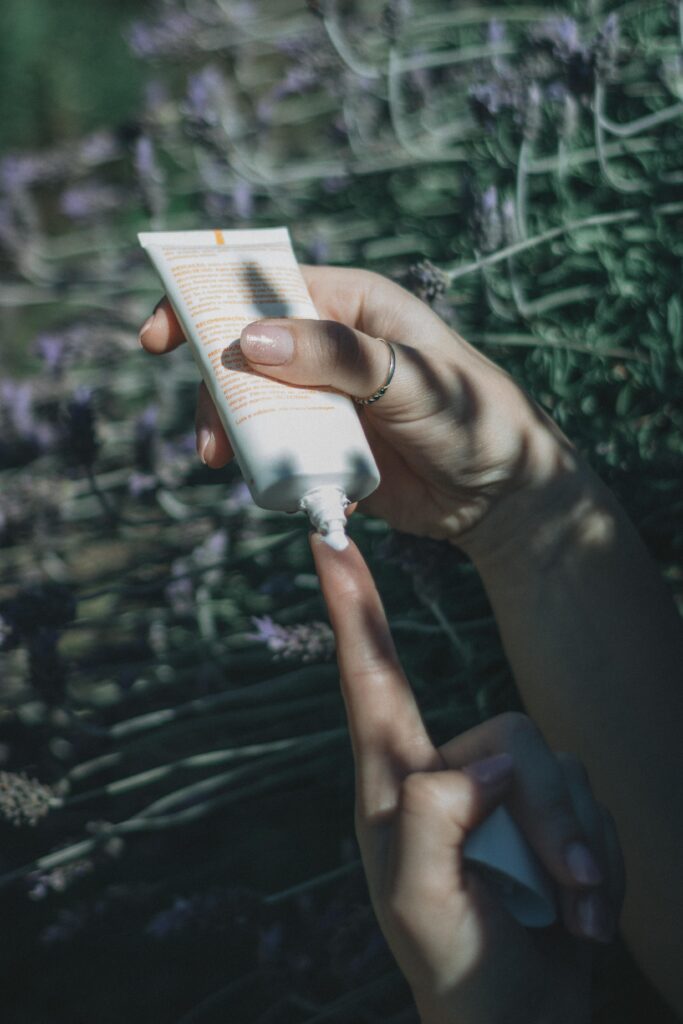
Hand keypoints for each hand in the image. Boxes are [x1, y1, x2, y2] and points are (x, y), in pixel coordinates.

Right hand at [138, 266, 575, 549]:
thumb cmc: (474, 417)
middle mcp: (332, 347)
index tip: (158, 338)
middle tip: (210, 439)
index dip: (205, 304)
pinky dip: (268, 468)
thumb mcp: (412, 380)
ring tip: (227, 466)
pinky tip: (290, 489)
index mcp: (352, 306)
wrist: (502, 497)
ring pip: (255, 405)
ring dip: (233, 433)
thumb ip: (337, 358)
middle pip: (245, 353)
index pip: (265, 289)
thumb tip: (248, 341)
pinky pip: (278, 449)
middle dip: (216, 391)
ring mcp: (326, 399)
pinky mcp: (327, 446)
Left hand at [309, 533, 623, 1023]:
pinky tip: (579, 907)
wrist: (523, 1017)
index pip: (369, 678)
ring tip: (565, 909)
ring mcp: (501, 788)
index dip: (352, 608)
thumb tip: (489, 760)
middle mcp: (447, 770)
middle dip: (551, 815)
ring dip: (577, 850)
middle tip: (564, 889)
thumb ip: (438, 820)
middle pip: (512, 735)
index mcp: (393, 784)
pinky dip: (598, 859)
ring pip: (559, 769)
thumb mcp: (425, 906)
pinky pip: (590, 801)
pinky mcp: (549, 806)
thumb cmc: (460, 969)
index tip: (326, 539)